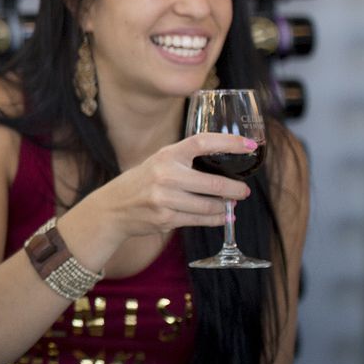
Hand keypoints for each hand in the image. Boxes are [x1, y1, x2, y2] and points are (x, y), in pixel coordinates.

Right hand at [85, 131, 257, 242]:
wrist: (113, 208)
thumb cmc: (141, 182)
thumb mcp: (158, 162)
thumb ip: (185, 160)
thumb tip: (224, 162)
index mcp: (166, 155)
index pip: (203, 142)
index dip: (229, 142)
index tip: (250, 145)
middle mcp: (165, 176)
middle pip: (213, 184)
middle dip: (235, 189)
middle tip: (244, 191)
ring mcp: (165, 200)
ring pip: (209, 206)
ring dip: (225, 208)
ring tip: (231, 205)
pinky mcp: (165, 219)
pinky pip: (200, 220)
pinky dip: (216, 220)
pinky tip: (222, 217)